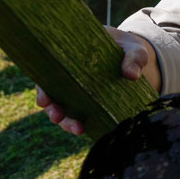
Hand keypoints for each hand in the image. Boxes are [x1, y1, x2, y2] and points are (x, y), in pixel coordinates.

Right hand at [36, 26, 160, 135]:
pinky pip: (81, 115)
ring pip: (65, 108)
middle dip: (52, 109)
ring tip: (78, 129)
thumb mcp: (135, 48)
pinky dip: (81, 123)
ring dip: (67, 121)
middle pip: (53, 95)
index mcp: (72, 57)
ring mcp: (79, 91)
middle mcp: (70, 76)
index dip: (43, 89)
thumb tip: (132, 75)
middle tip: (57, 117)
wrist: (136, 59)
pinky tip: (87, 130)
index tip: (44, 101)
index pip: (49, 74)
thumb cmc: (130, 48)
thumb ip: (135, 57)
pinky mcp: (90, 103)